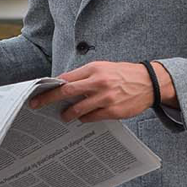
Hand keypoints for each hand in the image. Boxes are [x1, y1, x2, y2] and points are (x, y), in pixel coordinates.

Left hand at [28, 60, 158, 122]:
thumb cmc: (123, 74)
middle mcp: (99, 82)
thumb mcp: (103, 68)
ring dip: (67, 114)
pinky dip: (84, 119)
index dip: (50, 86)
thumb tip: (63, 85)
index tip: (37, 92)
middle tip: (37, 105)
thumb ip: (84, 76)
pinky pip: (91, 118)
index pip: (66, 78)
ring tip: (64, 116)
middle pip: (66, 92)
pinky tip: (83, 117)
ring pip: (77, 109)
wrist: (149, 82)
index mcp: (94, 69)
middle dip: (48, 100)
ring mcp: (106, 97)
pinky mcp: (113, 111)